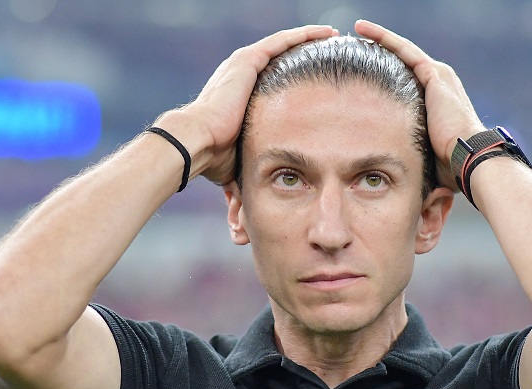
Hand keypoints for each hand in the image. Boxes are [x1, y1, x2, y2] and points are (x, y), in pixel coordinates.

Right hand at [174, 24, 337, 184]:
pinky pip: (282, 42)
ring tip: (333, 35)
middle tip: (332, 49)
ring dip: (309, 38)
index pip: (273, 77)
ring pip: (284, 44)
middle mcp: (241, 74)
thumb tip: (250, 213)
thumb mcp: (242, 157)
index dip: (295, 74)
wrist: (197, 143)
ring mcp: (244, 64)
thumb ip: (253, 166)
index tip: (318, 76)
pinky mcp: (248, 61)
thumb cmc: (215, 159)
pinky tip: (325, 33)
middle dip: (305, 51)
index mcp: (240, 93)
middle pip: (280, 56)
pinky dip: (304, 35)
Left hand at [354, 19, 484, 190]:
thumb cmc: (450, 166)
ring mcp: (438, 76)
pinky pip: (404, 50)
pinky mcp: (433, 74)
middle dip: (381, 49)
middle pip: (404, 60)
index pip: (408, 78)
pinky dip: (384, 39)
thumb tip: (393, 172)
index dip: (388, 72)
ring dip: (379, 38)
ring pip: (402, 50)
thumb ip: (410, 150)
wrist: (468, 157)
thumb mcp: (425, 153)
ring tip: (357, 29)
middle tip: (356, 42)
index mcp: (439, 99)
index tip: (366, 69)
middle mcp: (440, 82)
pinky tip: (364, 32)